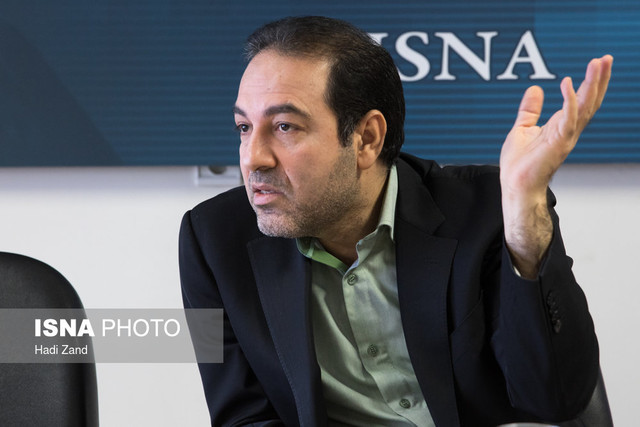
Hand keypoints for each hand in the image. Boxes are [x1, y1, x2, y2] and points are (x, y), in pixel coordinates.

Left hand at [499, 55, 612, 277]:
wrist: (515, 187)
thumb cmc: (519, 165)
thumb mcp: (522, 129)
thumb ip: (530, 110)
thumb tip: (535, 89)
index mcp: (560, 126)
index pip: (581, 100)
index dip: (590, 82)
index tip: (598, 63)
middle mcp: (568, 130)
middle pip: (589, 101)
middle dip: (599, 79)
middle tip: (607, 58)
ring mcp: (565, 137)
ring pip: (584, 106)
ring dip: (592, 85)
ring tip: (599, 64)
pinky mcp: (557, 143)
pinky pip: (566, 118)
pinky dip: (568, 100)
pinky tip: (568, 83)